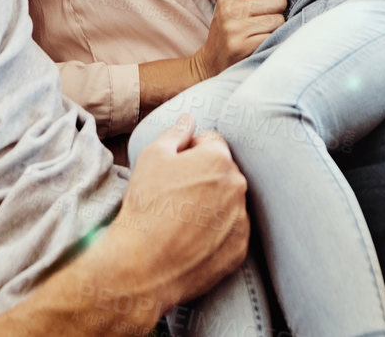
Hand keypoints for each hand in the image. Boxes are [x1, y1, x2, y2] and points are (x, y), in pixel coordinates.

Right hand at [111, 115, 249, 304]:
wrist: (143, 265)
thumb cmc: (146, 206)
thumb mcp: (152, 157)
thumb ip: (176, 133)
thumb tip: (189, 119)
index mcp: (219, 159)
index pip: (210, 141)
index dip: (189, 151)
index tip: (173, 170)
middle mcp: (238, 187)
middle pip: (222, 171)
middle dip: (203, 176)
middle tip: (174, 195)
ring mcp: (242, 220)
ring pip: (228, 201)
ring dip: (211, 204)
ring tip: (181, 220)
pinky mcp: (240, 249)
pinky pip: (230, 231)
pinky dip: (216, 232)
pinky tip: (191, 239)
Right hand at [192, 0, 286, 78]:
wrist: (210, 64)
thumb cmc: (229, 32)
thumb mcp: (231, 8)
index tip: (266, 5)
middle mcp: (231, 10)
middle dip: (278, 11)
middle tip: (266, 21)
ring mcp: (236, 29)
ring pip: (279, 20)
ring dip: (277, 29)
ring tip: (262, 34)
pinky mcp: (242, 46)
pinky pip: (274, 37)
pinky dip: (273, 41)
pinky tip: (262, 45)